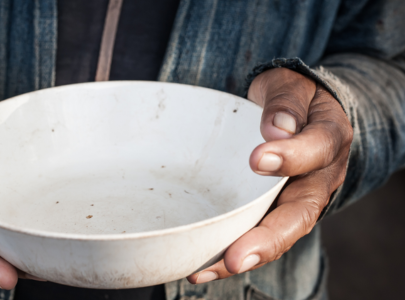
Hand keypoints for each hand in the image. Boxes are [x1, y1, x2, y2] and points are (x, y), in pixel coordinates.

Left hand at [187, 68, 352, 283]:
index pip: (317, 149)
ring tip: (207, 269)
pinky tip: (201, 266)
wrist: (296, 111)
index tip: (257, 159)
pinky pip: (257, 232)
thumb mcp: (288, 84)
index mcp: (329, 138)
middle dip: (267, 239)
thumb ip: (284, 101)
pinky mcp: (273, 209)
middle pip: (300, 214)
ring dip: (244, 255)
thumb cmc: (290, 97)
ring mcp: (296, 198)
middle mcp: (319, 178)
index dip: (291, 157)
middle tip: (236, 257)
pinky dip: (231, 251)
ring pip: (277, 234)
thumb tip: (277, 129)